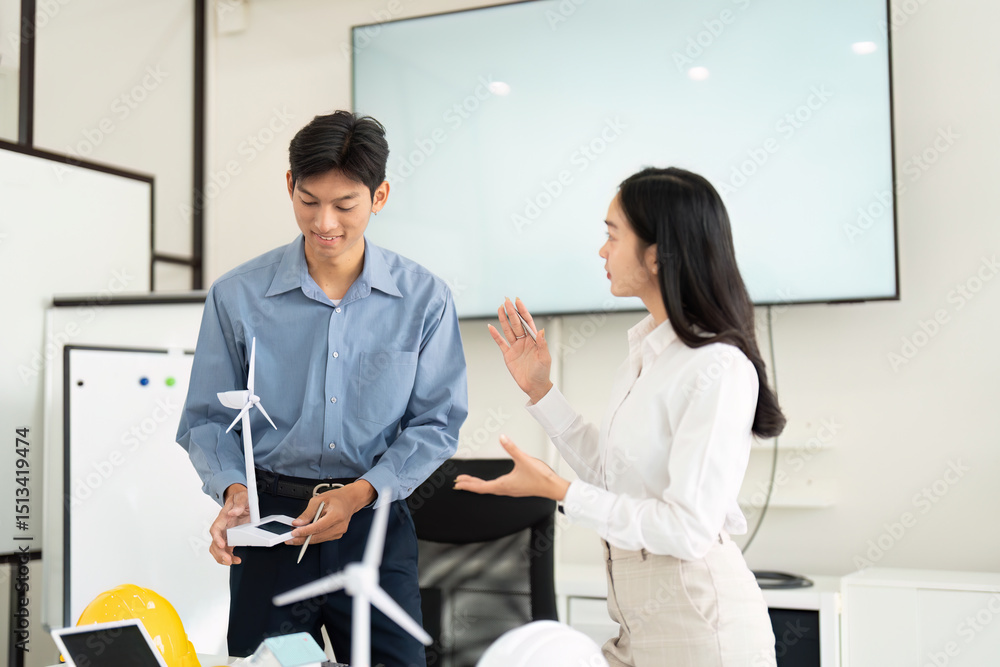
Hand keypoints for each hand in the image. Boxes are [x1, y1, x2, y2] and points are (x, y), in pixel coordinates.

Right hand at [210, 483, 249, 565]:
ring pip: (218, 549)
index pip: (215, 529)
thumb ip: (239, 504)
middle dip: (219, 552)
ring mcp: (225, 533)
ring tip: (231, 561)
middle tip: (228, 559)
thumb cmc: (241, 498)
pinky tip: (235, 560)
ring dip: (222, 557)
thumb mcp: (243, 497)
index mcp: (223, 517)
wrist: (243, 499)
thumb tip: (233, 512)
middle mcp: (222, 527)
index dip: (217, 538)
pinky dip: (229, 557)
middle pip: (215, 542)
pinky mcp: (230, 538)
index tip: (222, 545)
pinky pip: (226, 550)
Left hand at [286, 480, 376, 545]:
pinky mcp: (337, 535)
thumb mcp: (319, 499)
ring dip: (306, 539)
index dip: (305, 531)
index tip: (294, 533)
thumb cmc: (336, 498)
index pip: (318, 527)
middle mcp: (340, 526)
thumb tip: (298, 523)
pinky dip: (313, 537)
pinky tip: (305, 534)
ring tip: (295, 536)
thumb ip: (307, 512)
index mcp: (336, 515)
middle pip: (318, 536)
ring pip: (319, 539)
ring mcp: (339, 532)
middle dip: (302, 538)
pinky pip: (322, 539)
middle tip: (289, 538)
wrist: (349, 500)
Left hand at [453, 435, 569, 500]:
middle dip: (470, 484)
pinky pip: (497, 488)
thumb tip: (502, 438)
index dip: (468, 484)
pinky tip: (490, 482)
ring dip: (478, 485)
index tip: (458, 483)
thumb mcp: (524, 459)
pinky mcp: (515, 489)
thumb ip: (511, 447)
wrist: (553, 487)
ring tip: (470, 481)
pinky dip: (488, 485)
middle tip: (459, 482)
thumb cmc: (540, 477)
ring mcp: (510, 490)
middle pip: (483, 488)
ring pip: (490, 489)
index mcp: (504, 484)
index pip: (481, 486)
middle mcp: (505, 489)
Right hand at [488, 297, 552, 403]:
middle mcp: (524, 341)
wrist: (534, 386)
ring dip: (503, 319)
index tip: (518, 301)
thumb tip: (541, 330)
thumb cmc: (542, 372)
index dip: (522, 311)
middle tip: (506, 301)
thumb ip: (542, 344)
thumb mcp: (544, 358)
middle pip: (516, 323)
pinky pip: (500, 343)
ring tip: (499, 308)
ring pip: (508, 330)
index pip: (527, 322)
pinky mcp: (508, 355)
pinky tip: (490, 327)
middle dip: (511, 312)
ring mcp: (515, 347)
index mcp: (534, 340)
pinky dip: (495, 335)